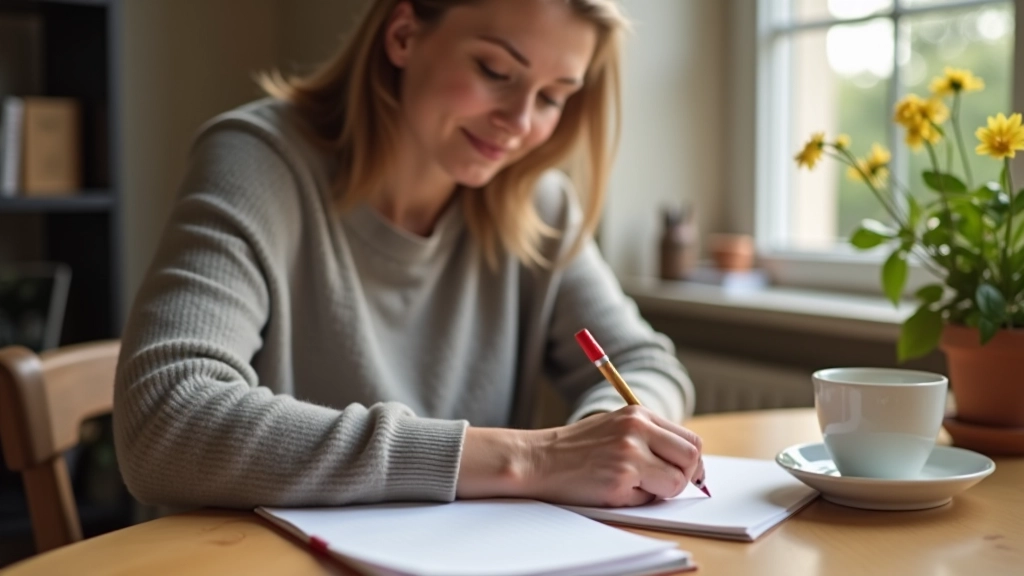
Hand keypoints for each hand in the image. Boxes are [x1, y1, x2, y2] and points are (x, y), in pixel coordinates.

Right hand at [524, 405, 703, 506]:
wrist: (537, 459)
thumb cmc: (575, 448)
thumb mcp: (615, 427)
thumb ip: (648, 437)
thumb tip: (687, 463)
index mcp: (638, 414)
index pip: (689, 439)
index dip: (691, 461)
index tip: (684, 473)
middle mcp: (636, 430)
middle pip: (691, 458)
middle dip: (684, 477)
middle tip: (665, 484)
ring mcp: (629, 455)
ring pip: (675, 483)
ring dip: (659, 491)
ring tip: (632, 484)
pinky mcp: (619, 480)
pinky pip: (648, 499)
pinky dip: (636, 500)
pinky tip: (612, 488)